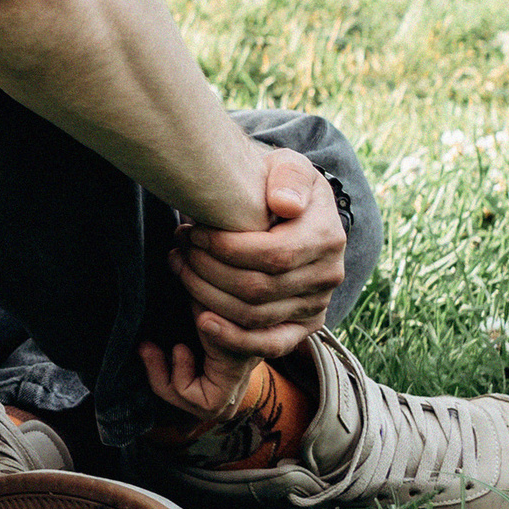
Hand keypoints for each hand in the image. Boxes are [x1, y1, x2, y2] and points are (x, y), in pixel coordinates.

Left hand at [142, 148, 345, 409]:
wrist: (291, 207)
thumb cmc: (279, 184)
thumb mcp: (288, 165)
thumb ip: (290, 177)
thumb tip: (285, 204)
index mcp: (327, 237)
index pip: (272, 255)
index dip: (225, 248)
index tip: (192, 231)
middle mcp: (328, 276)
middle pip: (258, 288)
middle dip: (208, 270)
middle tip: (179, 248)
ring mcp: (317, 304)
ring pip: (255, 315)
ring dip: (208, 296)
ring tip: (180, 267)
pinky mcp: (304, 326)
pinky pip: (272, 344)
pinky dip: (234, 338)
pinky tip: (202, 321)